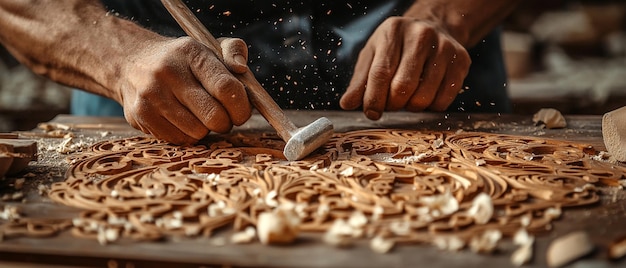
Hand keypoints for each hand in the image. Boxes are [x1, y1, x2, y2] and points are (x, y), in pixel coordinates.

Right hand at [117, 36, 251, 144]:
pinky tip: (183, 120)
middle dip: (226, 122)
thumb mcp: (208, 46)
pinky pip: (179, 140)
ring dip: (206, 129)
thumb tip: (240, 69)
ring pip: (197, 132)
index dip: (241, 107)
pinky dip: (187, 134)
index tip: (241, 111)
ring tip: (200, 115)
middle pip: (214, 116)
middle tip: (223, 117)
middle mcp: (168, 72)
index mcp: (191, 53)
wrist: (131, 61)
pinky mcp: (140, 116)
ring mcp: (151, 95)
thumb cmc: (181, 60)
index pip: (226, 88)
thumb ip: (234, 50)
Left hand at [340, 17, 470, 119]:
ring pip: (424, 97)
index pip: (381, 73)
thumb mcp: (373, 55)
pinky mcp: (461, 61)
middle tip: (391, 104)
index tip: (371, 113)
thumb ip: (360, 81)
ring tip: (407, 99)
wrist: (434, 26)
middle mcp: (421, 36)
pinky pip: (443, 100)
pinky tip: (425, 96)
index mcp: (393, 32)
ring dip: (411, 107)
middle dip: (393, 104)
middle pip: (403, 87)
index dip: (374, 99)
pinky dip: (430, 107)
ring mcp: (444, 47)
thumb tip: (347, 104)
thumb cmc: (397, 46)